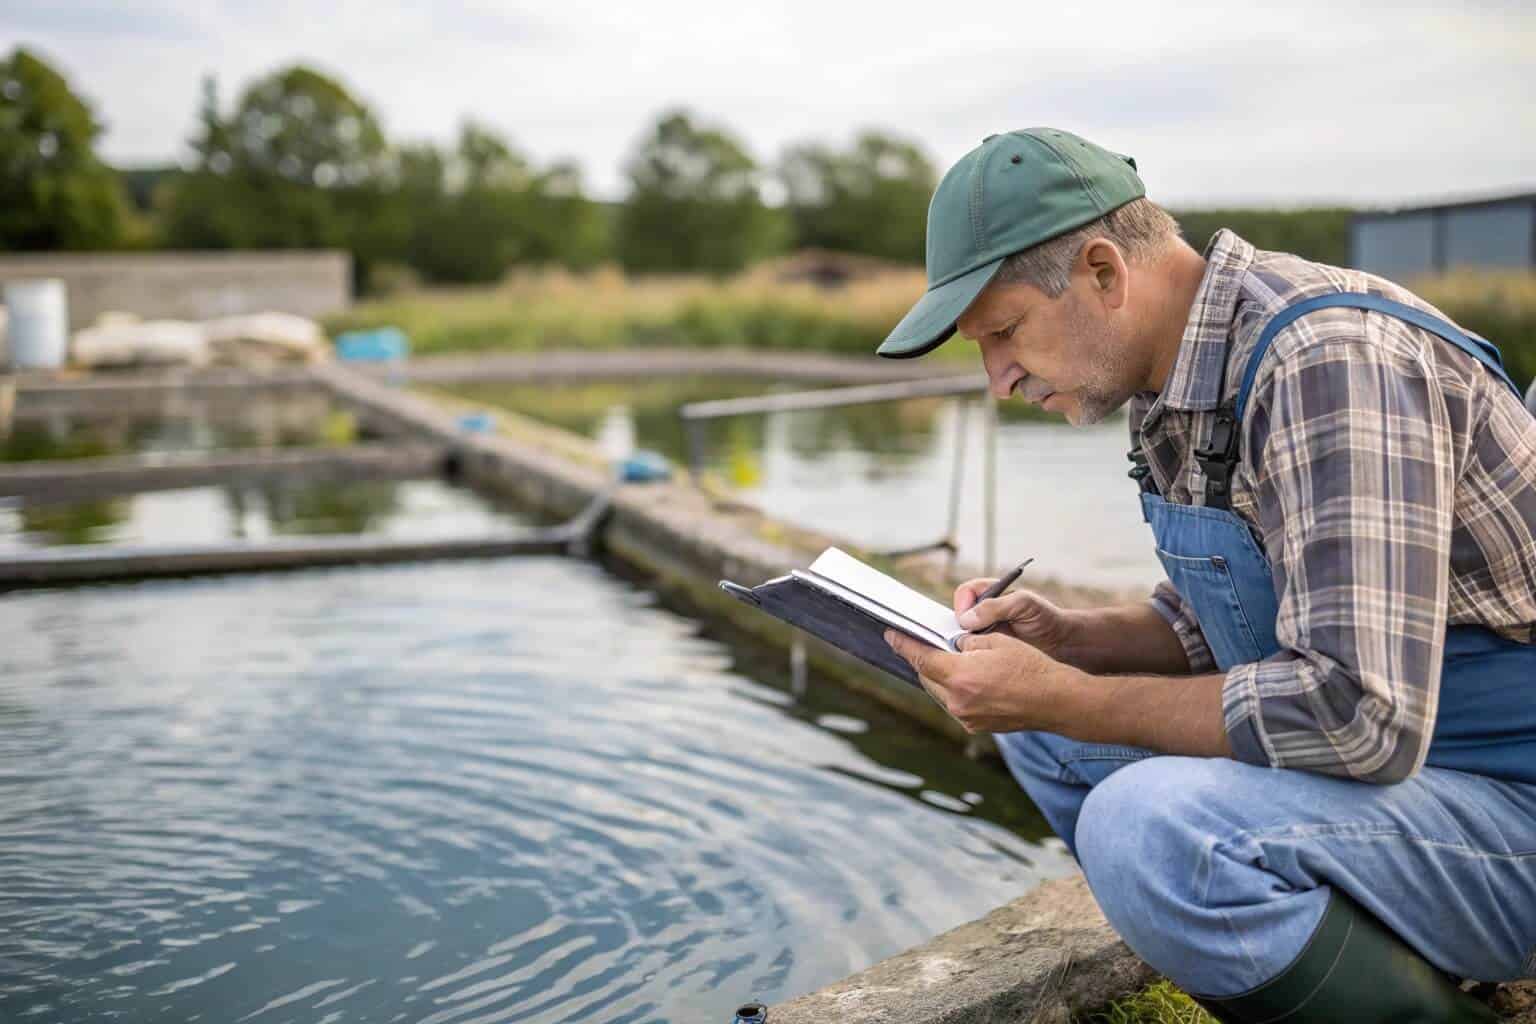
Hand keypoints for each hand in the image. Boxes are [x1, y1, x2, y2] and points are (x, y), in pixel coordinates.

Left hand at [883, 628, 1076, 734]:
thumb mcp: (995, 642)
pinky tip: (964, 679)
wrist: (1056, 701)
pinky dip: (953, 690)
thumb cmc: (1030, 666)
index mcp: (960, 676)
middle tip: (921, 644)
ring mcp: (965, 717)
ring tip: (946, 661)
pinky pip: (954, 704)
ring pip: (939, 693)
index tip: (890, 636)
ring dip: (939, 677)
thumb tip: (952, 645)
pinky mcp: (975, 726)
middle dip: (924, 660)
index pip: (921, 658)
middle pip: (927, 677)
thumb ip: (966, 642)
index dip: (903, 645)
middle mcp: (957, 701)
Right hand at [953, 578, 1077, 660]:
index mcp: (991, 594)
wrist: (1060, 645)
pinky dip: (969, 655)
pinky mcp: (986, 650)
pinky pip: (969, 651)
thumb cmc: (1046, 619)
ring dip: (961, 643)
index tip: (964, 620)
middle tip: (962, 639)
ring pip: (960, 634)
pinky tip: (976, 661)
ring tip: (968, 651)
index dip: (962, 604)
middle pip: (957, 614)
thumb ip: (996, 607)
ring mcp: (984, 631)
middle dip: (955, 626)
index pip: (966, 592)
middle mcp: (984, 612)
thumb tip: (966, 619)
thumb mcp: (1024, 605)